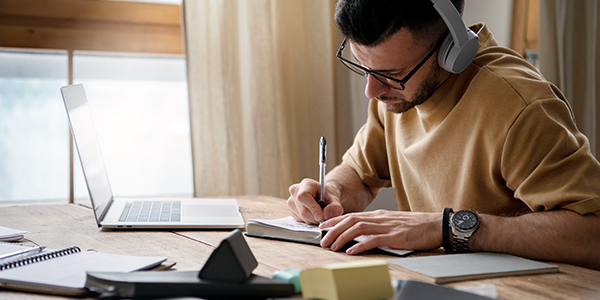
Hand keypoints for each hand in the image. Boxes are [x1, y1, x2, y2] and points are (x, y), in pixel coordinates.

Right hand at [287, 178, 343, 224]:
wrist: (324, 198)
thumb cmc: (328, 197)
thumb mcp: (335, 200)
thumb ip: (335, 207)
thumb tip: (326, 215)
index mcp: (306, 184)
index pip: (303, 196)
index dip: (312, 208)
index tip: (320, 217)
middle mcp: (295, 191)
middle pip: (302, 210)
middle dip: (314, 218)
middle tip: (324, 219)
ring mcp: (291, 201)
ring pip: (301, 217)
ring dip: (312, 220)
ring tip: (319, 214)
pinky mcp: (291, 210)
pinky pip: (299, 220)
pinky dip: (308, 221)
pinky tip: (313, 215)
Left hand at [319, 210, 442, 253]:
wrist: (436, 225)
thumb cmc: (416, 226)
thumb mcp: (392, 222)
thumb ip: (377, 226)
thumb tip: (361, 234)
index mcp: (379, 215)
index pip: (352, 215)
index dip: (335, 221)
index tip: (323, 227)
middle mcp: (380, 218)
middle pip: (350, 220)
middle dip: (333, 230)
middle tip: (322, 240)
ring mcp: (387, 226)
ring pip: (358, 228)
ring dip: (342, 237)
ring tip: (332, 246)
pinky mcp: (395, 236)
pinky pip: (373, 239)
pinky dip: (360, 245)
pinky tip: (351, 251)